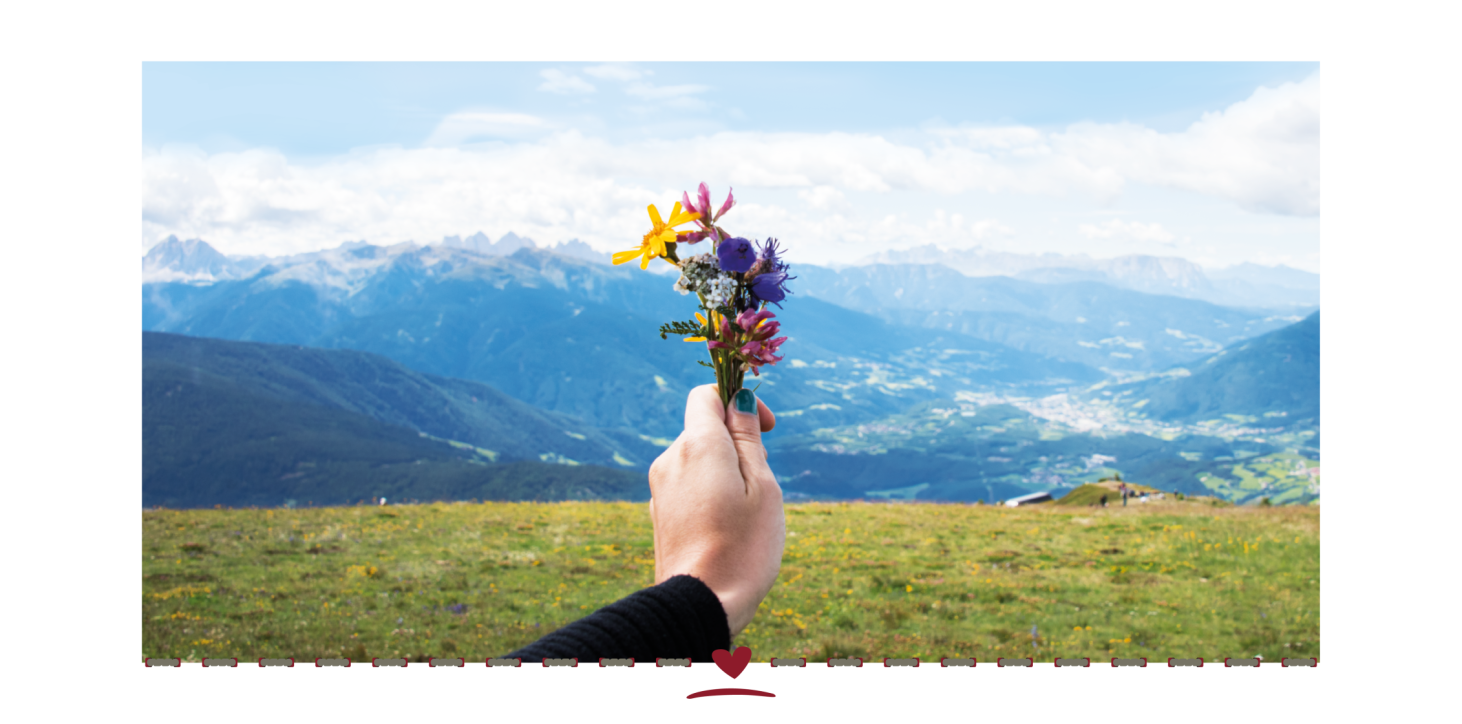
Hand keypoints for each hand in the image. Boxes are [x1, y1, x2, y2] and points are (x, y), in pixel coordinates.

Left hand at [648, 385, 783, 637]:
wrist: (700, 604)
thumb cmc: (742, 547)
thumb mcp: (762, 486)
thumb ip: (748, 438)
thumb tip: (739, 400)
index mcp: (698, 445)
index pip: (706, 395)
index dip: (739, 400)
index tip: (767, 428)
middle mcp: (671, 459)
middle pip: (704, 430)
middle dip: (737, 444)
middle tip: (762, 483)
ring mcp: (660, 488)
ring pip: (697, 460)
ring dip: (724, 471)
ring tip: (744, 513)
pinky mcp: (658, 513)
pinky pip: (687, 486)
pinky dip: (708, 493)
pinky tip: (724, 529)